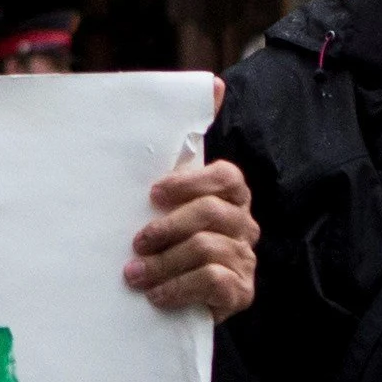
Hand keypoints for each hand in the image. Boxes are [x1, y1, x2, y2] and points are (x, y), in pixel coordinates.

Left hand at [126, 127, 255, 318]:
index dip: (188, 183)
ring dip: (164, 263)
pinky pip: (212, 280)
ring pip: (205, 248)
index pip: (224, 176)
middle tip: (136, 243)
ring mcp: (246, 258)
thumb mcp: (173, 195)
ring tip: (136, 275)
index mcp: (231, 194)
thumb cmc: (172, 237)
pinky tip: (157, 295)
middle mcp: (244, 223)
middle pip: (209, 213)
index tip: (153, 194)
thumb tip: (216, 83)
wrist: (181, 299)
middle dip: (167, 228)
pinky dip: (178, 287)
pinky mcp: (241, 291)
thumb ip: (186, 147)